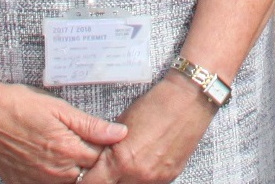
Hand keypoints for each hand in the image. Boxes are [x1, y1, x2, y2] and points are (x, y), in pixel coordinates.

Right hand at [0, 82, 127, 183]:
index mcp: (67, 151)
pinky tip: (51, 162)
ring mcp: (36, 182)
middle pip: (86, 175)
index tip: (107, 139)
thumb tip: (120, 133)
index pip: (101, 159)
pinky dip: (53, 178)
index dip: (106, 149)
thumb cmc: (19, 106)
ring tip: (68, 151)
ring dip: (73, 171)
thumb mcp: (59, 109)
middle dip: (91, 162)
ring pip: (67, 183)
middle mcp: (54, 173)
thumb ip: (91, 125)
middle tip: (87, 144)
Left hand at [82, 72, 217, 182]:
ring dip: (122, 180)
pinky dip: (140, 177)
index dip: (86, 180)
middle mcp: (139, 174)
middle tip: (102, 171)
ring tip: (123, 166)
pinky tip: (141, 163)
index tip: (84, 175)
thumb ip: (108, 146)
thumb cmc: (156, 104)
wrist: (189, 98)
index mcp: (122, 160)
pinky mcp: (169, 176)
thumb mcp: (122, 124)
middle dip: (103, 181)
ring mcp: (156, 178)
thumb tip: (97, 160)